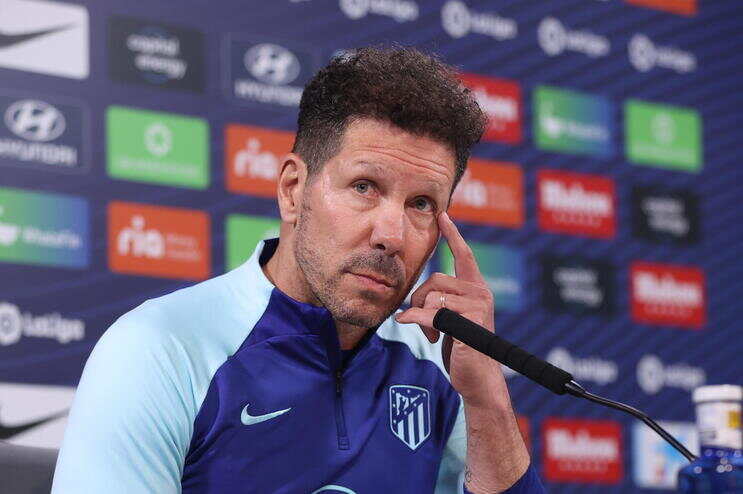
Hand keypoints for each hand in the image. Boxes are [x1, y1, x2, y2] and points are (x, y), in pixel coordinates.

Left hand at [395, 212, 503, 407]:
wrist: (477, 380)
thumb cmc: (461, 351)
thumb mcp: (449, 321)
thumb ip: (439, 303)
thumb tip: (412, 302)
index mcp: (476, 289)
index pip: (463, 255)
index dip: (452, 234)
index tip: (443, 215)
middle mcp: (481, 293)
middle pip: (435, 279)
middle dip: (419, 299)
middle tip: (421, 321)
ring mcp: (477, 306)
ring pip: (431, 296)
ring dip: (421, 316)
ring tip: (430, 333)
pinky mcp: (469, 322)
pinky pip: (432, 313)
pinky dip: (418, 321)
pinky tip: (421, 332)